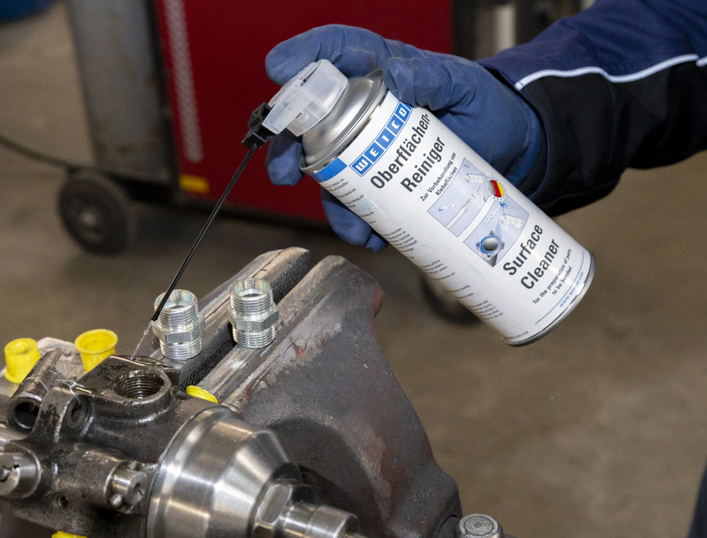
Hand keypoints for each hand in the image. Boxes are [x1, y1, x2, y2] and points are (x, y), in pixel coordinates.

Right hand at [265, 25, 541, 249]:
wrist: (507, 147)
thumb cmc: (481, 105)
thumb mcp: (461, 84)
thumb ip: (430, 77)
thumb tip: (394, 77)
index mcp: (377, 70)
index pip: (332, 52)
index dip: (301, 55)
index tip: (278, 67)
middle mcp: (360, 109)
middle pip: (308, 123)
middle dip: (288, 149)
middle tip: (287, 170)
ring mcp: (364, 148)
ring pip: (325, 171)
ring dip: (327, 201)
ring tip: (349, 223)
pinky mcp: (378, 182)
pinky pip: (355, 204)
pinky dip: (360, 224)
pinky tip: (373, 235)